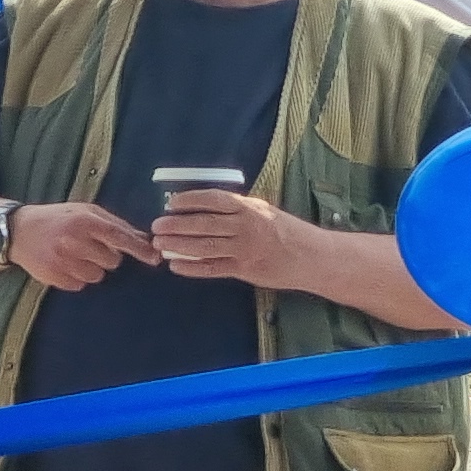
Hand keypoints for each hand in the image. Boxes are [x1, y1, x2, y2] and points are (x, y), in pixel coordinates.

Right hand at [8, 201, 157, 290]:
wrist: (16, 231)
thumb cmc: (56, 218)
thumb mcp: (84, 211)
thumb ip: (114, 223)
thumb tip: (144, 239)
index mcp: (83, 220)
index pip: (120, 237)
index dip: (140, 249)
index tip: (155, 258)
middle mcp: (73, 241)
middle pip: (112, 261)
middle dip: (106, 256)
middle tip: (89, 247)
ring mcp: (62, 261)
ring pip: (97, 276)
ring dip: (91, 268)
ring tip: (74, 256)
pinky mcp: (54, 277)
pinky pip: (80, 285)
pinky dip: (76, 277)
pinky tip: (64, 265)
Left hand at [150, 189, 306, 288]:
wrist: (313, 256)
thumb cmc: (286, 230)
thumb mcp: (263, 211)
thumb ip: (236, 209)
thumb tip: (200, 205)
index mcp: (250, 209)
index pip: (214, 200)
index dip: (190, 200)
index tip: (171, 202)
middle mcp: (246, 227)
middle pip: (204, 224)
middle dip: (177, 224)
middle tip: (156, 226)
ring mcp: (245, 250)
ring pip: (205, 246)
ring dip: (178, 245)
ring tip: (159, 244)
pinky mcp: (245, 270)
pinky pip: (213, 268)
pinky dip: (192, 267)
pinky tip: (176, 265)